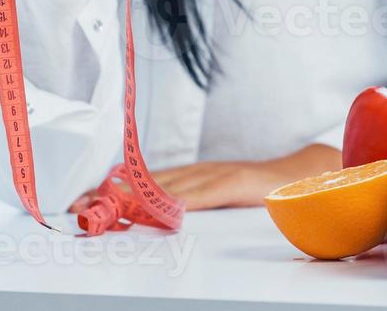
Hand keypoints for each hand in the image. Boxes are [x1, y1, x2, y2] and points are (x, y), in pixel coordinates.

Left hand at [68, 143, 342, 212]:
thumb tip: (156, 216)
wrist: (305, 173)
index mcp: (193, 175)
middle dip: (113, 194)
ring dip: (138, 196)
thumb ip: (191, 202)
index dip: (112, 189)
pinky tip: (166, 207)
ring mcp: (219, 174)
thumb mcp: (219, 198)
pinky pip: (208, 191)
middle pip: (149, 182)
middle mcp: (200, 171)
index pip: (144, 181)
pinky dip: (185, 199)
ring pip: (172, 184)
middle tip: (81, 205)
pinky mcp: (239, 182)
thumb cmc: (260, 191)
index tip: (81, 199)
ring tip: (107, 205)